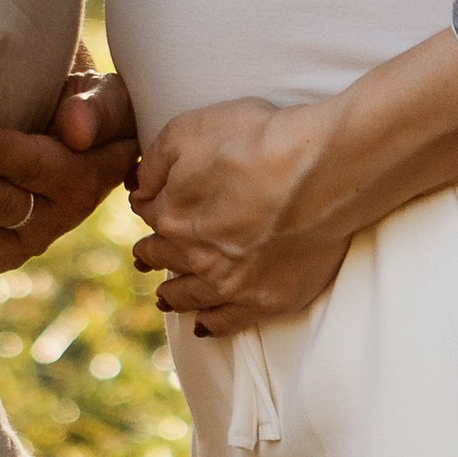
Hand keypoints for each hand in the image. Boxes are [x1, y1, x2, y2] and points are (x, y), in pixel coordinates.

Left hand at [0, 67, 138, 283]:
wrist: (83, 137)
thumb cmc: (87, 105)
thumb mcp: (107, 96)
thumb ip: (98, 108)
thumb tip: (76, 131)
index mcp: (86, 177)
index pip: (33, 164)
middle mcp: (59, 217)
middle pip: (0, 204)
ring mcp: (31, 240)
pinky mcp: (7, 254)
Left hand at [134, 33, 457, 336]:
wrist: (321, 171)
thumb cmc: (259, 140)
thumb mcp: (189, 130)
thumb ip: (154, 163)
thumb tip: (137, 188)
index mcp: (173, 216)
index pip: (150, 217)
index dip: (150, 209)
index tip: (150, 211)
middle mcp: (196, 258)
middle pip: (164, 260)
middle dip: (152, 256)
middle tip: (144, 259)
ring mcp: (232, 285)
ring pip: (189, 298)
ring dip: (173, 297)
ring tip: (164, 298)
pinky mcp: (269, 300)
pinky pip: (228, 322)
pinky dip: (211, 325)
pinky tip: (204, 326)